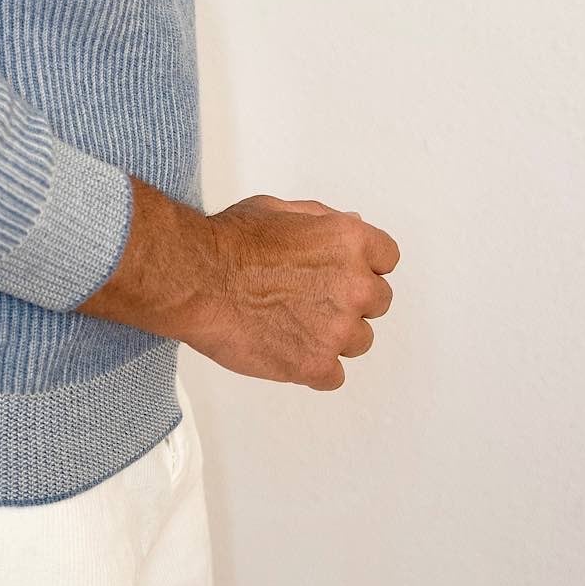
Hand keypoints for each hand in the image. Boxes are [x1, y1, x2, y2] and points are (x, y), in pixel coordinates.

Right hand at [183, 194, 398, 389]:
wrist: (198, 280)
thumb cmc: (229, 242)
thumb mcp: (279, 209)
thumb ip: (322, 220)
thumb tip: (349, 226)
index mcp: (349, 242)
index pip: (387, 259)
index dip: (364, 265)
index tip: (345, 272)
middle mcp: (353, 285)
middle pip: (378, 302)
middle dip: (351, 300)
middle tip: (314, 298)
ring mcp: (337, 329)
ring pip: (360, 341)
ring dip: (334, 335)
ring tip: (294, 324)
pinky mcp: (316, 365)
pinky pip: (334, 376)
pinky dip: (314, 367)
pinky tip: (289, 349)